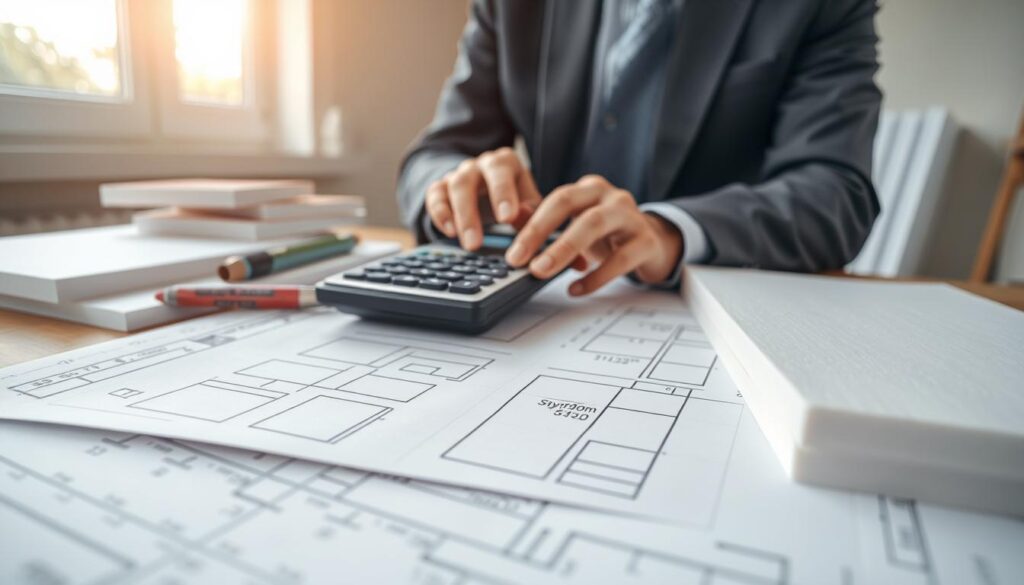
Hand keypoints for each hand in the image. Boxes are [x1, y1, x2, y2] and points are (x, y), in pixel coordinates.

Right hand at [425, 147, 542, 249]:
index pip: (501, 170)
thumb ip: (529, 213)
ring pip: (453, 188)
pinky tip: (450, 233)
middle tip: (476, 243)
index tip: (506, 218)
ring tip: (468, 245)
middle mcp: (480, 164)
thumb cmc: (517, 198)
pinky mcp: (442, 187)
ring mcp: (460, 174)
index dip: (502, 194)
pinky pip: (435, 195)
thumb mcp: (529, 204)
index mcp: (505, 161)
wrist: (493, 190)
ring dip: (459, 218)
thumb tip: (523, 219)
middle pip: (468, 179)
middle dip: (471, 213)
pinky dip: (440, 214)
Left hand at [505, 175, 683, 295]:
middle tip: (520, 260)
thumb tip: (514, 219)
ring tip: (541, 271)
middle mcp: (610, 196)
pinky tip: (575, 289)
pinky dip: (595, 277)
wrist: (655, 245)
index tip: (513, 252)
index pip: (555, 198)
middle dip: (540, 232)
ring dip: (563, 248)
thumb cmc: (609, 235)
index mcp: (588, 190)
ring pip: (594, 224)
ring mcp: (631, 216)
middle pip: (569, 203)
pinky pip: (619, 259)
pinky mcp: (647, 241)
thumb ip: (545, 220)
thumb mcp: (576, 226)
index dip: (531, 223)